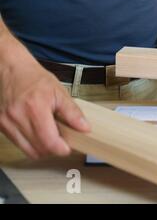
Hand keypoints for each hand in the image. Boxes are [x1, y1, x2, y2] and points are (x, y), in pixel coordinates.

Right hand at [0, 42, 89, 158]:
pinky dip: (30, 143)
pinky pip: (18, 143)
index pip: (49, 142)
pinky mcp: (1, 125)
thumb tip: (84, 128)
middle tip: (62, 141)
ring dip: (42, 149)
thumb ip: (72, 112)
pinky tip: (38, 132)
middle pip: (39, 150)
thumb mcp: (59, 91)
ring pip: (28, 150)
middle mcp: (18, 118)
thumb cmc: (34, 78)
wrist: (10, 69)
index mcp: (35, 109)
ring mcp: (6, 123)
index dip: (61, 149)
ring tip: (51, 136)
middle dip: (53, 149)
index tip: (69, 147)